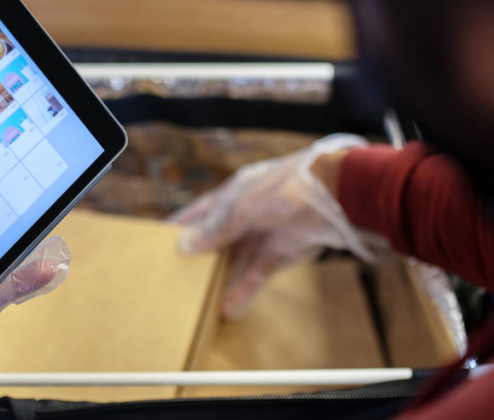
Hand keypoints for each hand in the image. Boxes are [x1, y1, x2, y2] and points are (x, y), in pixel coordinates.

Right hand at [171, 134, 372, 318]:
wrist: (333, 193)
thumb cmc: (284, 187)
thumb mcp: (242, 206)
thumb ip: (215, 227)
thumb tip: (185, 246)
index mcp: (232, 194)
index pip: (200, 212)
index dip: (182, 226)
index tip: (160, 242)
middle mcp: (245, 215)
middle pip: (217, 240)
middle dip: (200, 257)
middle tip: (176, 276)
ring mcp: (263, 235)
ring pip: (236, 261)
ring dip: (220, 280)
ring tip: (200, 301)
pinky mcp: (280, 253)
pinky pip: (256, 275)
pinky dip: (243, 290)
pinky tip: (228, 307)